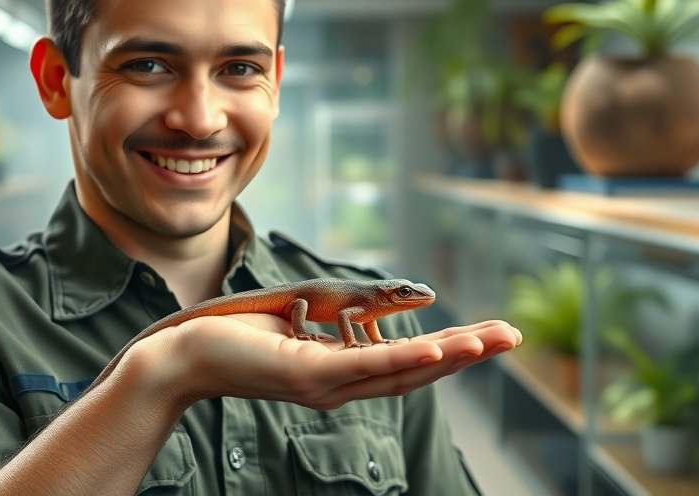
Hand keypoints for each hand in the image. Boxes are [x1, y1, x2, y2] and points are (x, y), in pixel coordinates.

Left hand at [127, 315, 521, 411]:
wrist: (184, 352)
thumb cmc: (238, 335)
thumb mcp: (299, 322)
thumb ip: (338, 323)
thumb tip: (372, 312)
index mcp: (341, 373)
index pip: (405, 364)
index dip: (449, 352)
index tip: (487, 335)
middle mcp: (341, 386)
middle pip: (415, 374)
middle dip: (467, 354)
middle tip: (513, 338)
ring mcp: (326, 385)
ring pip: (399, 372)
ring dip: (450, 356)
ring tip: (491, 341)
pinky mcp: (307, 376)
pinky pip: (365, 366)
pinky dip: (406, 359)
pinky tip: (439, 352)